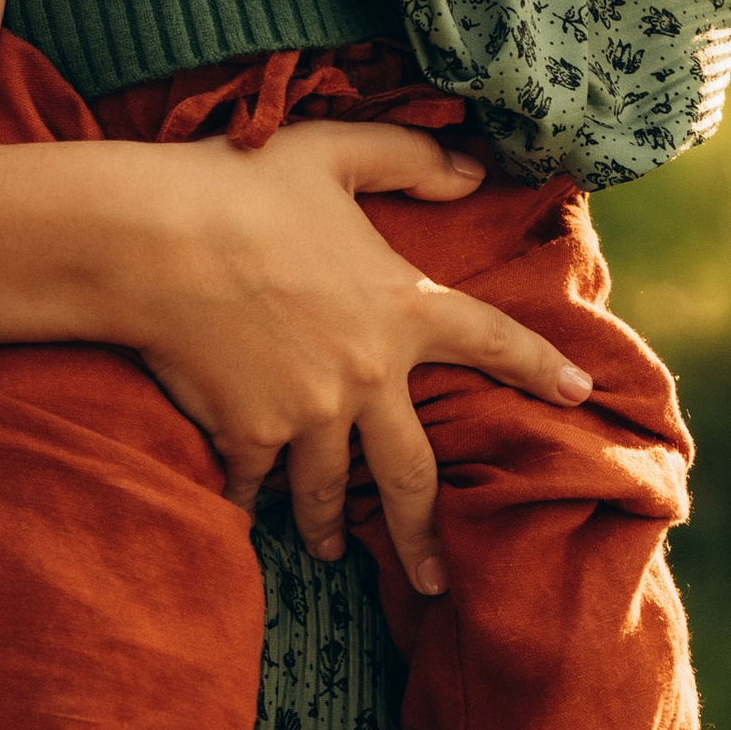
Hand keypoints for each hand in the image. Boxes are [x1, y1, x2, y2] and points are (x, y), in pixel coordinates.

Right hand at [132, 122, 589, 586]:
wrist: (152, 240)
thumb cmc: (238, 186)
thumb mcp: (331, 150)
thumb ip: (408, 156)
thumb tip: (473, 167)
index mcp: (401, 306)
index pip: (492, 339)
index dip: (540, 366)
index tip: (578, 395)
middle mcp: (367, 374)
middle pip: (413, 473)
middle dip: (427, 534)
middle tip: (439, 579)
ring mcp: (309, 413)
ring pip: (332, 489)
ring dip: (333, 528)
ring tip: (334, 553)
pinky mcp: (250, 434)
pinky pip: (258, 484)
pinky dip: (252, 503)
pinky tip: (247, 519)